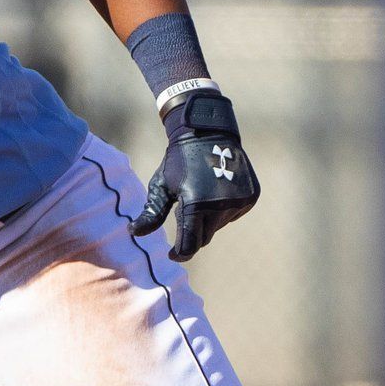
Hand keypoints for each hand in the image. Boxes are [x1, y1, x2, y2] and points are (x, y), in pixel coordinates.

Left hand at [129, 90, 258, 260]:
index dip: (179, 253)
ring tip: (199, 194)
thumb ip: (151, 214)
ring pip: (218, 226)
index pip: (189, 245)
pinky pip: (232, 214)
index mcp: (196, 205)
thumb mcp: (161, 186)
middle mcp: (221, 206)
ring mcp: (239, 202)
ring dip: (207, 219)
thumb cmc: (178, 160)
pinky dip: (222, 210)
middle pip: (204, 238)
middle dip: (192, 232)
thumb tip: (133, 234)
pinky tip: (215, 191)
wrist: (208, 131)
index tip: (172, 254)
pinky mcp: (251, 197)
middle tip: (182, 210)